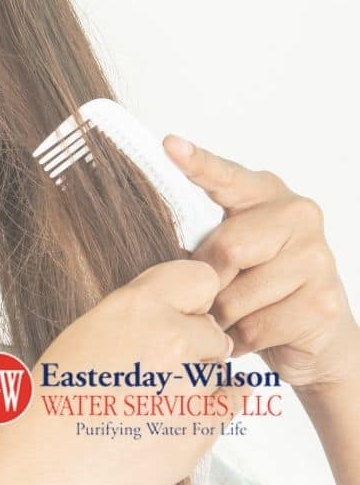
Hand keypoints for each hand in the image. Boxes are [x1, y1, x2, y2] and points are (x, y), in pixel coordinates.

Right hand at [0, 259, 249, 484]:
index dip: (192, 300)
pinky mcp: (205, 423)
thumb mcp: (89, 331)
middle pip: (212, 328)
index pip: (200, 277)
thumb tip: (178, 310)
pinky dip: (209, 410)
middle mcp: (170, 335)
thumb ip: (139, 314)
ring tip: (151, 401)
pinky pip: (230, 401)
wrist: (53, 463)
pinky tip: (170, 418)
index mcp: (135, 305)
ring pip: (218, 367)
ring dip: (198, 381)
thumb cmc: (59, 399)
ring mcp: (191, 381)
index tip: (182, 315)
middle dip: (194, 346)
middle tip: (155, 370)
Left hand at [163, 134, 359, 393]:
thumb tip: (160, 243)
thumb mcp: (228, 252)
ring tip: (231, 316)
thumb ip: (204, 238)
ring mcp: (315, 257)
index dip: (197, 163)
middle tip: (208, 295)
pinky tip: (249, 334)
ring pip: (237, 295)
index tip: (170, 145)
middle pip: (226, 247)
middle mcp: (296, 215)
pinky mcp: (323, 302)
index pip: (226, 175)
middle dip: (207, 280)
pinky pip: (257, 326)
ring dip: (221, 317)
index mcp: (263, 194)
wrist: (315, 337)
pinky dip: (241, 339)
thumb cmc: (257, 287)